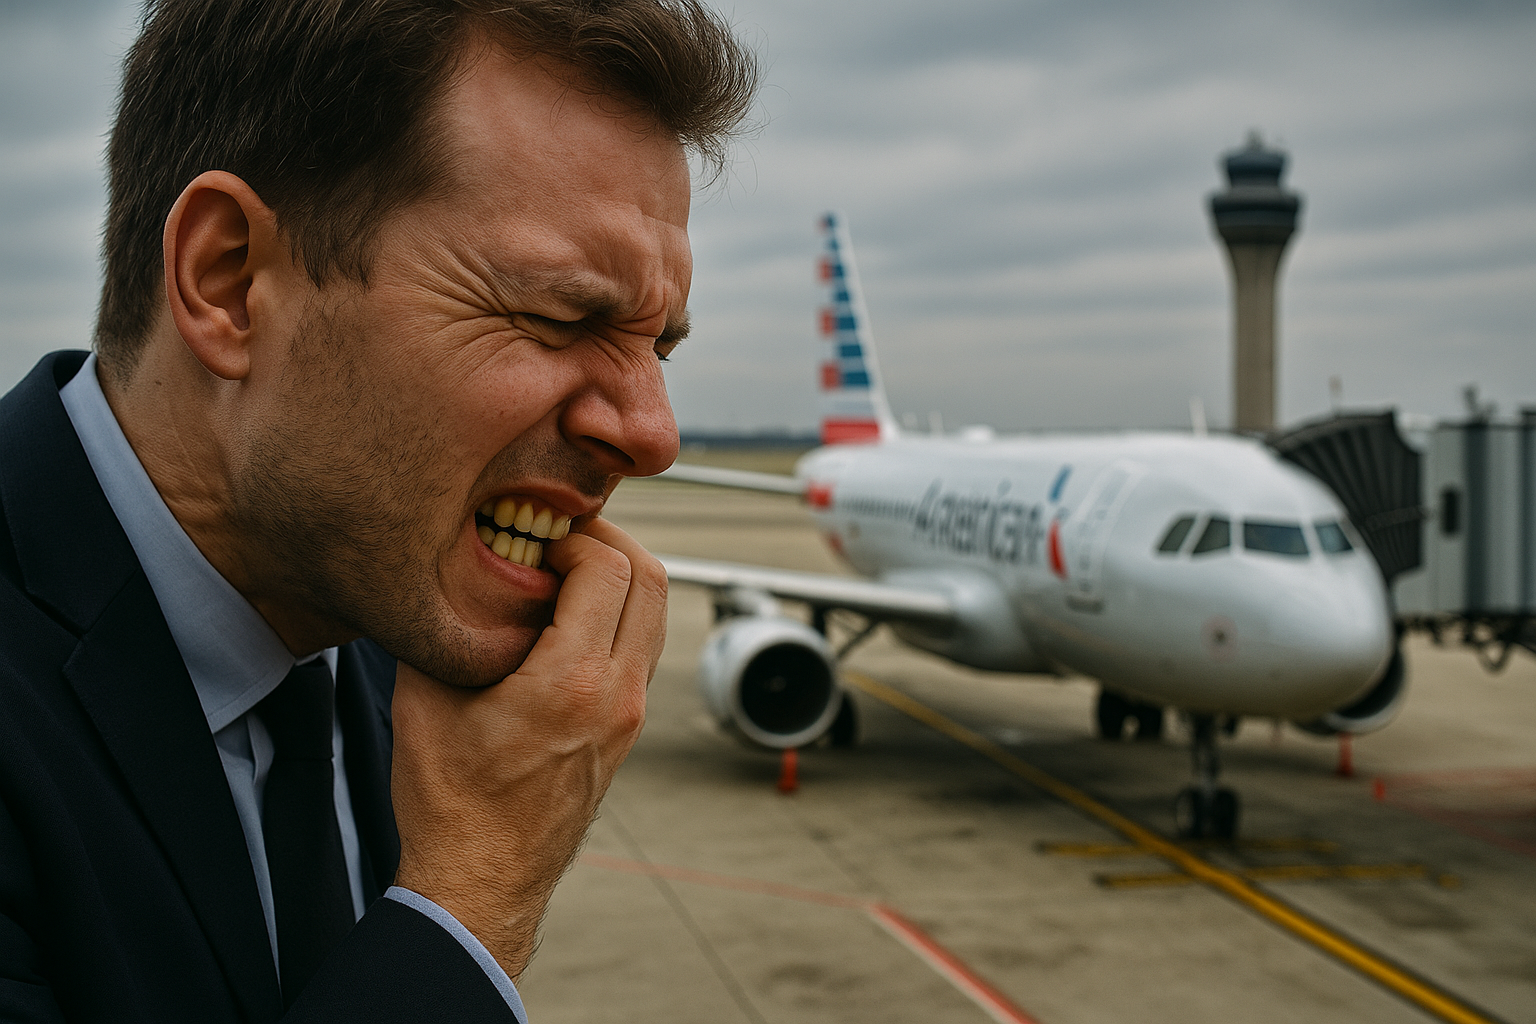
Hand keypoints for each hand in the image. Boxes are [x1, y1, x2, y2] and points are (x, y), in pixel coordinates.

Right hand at [389, 517, 665, 977]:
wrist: (482, 882)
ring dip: (618, 578)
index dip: (574, 534)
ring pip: (654, 615)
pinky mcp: (626, 730)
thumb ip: (438, 626)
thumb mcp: (423, 702)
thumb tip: (437, 570)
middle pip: (652, 580)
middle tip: (560, 533)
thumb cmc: (450, 804)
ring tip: (561, 569)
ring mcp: (629, 716)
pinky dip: (617, 616)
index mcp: (573, 684)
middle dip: (609, 541)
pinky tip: (564, 618)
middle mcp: (618, 696)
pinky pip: (640, 649)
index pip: (610, 568)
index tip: (533, 535)